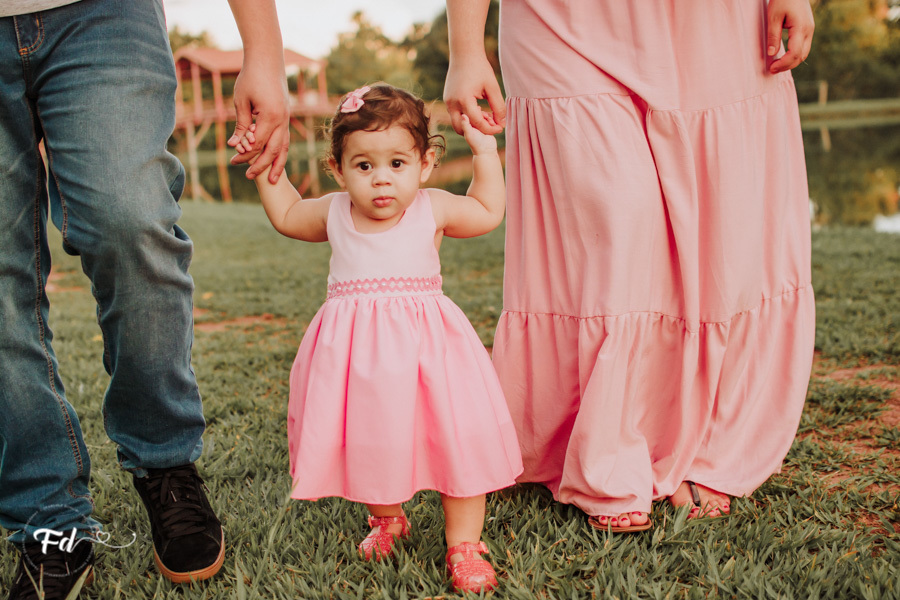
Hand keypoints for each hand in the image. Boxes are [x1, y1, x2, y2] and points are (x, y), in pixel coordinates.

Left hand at [228, 58, 290, 182]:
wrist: (267, 60)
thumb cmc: (251, 78)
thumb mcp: (241, 101)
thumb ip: (241, 125)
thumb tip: (235, 145)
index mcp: (270, 116)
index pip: (257, 143)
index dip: (245, 153)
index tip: (233, 160)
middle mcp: (282, 120)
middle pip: (273, 150)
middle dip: (261, 165)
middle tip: (249, 176)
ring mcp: (286, 119)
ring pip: (284, 148)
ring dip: (277, 165)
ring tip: (273, 181)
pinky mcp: (286, 117)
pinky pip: (285, 140)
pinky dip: (281, 153)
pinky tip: (275, 160)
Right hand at [444, 55, 504, 135]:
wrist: (464, 54)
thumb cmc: (480, 68)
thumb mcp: (492, 87)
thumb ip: (498, 107)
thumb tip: (502, 123)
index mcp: (464, 100)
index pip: (477, 123)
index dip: (490, 129)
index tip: (500, 127)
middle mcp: (452, 103)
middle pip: (462, 129)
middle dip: (477, 131)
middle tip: (491, 124)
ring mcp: (448, 102)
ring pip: (458, 123)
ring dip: (471, 124)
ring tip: (486, 115)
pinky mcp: (447, 99)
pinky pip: (456, 115)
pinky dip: (467, 117)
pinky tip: (479, 109)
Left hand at [461, 114, 497, 155]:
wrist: (486, 151)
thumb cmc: (475, 143)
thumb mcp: (469, 134)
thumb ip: (465, 124)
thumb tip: (463, 114)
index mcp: (467, 124)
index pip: (471, 112)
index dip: (477, 111)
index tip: (481, 113)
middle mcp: (474, 124)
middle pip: (480, 113)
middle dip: (485, 114)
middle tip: (487, 118)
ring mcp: (481, 125)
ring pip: (486, 116)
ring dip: (490, 118)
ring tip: (491, 123)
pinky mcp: (488, 127)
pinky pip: (491, 120)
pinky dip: (493, 121)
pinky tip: (494, 124)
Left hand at [766, 0, 814, 73]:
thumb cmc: (783, 0)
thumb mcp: (773, 17)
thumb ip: (773, 36)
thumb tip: (772, 54)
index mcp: (801, 28)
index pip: (795, 53)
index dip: (783, 64)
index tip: (772, 68)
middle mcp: (809, 30)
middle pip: (801, 56)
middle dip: (787, 66)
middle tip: (772, 69)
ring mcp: (810, 30)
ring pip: (804, 53)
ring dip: (791, 62)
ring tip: (777, 65)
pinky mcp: (807, 29)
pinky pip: (803, 47)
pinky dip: (794, 55)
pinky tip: (784, 57)